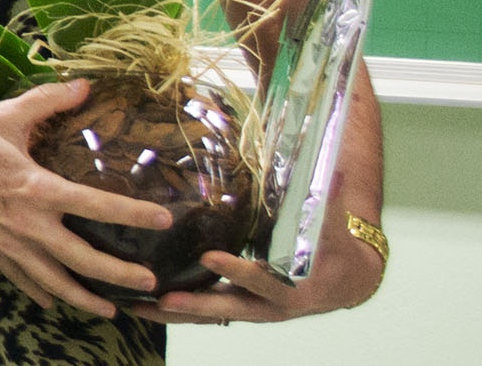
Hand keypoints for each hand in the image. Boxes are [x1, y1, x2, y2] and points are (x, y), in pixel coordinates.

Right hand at [0, 79, 173, 318]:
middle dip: (118, 274)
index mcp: (37, 189)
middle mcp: (28, 225)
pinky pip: (23, 280)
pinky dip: (42, 292)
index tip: (163, 220)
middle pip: (82, 259)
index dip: (133, 214)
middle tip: (150, 283)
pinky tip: (56, 301)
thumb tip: (85, 85)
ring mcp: (10, 244)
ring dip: (85, 298)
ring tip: (111, 311)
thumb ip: (47, 101)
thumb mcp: (6, 116)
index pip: (95, 206)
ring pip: (55, 281)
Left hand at [133, 223, 385, 324]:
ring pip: (209, 316)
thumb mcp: (333, 228)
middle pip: (227, 308)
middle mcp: (268, 305)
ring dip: (174, 313)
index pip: (261, 281)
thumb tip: (333, 166)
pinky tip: (142, 304)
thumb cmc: (336, 251)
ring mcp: (250, 309)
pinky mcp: (237, 306)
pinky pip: (204, 312)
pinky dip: (176, 310)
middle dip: (194, 305)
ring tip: (136, 307)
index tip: (209, 258)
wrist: (344, 282)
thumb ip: (328, 200)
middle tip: (162, 298)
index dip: (237, 271)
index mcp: (293, 288)